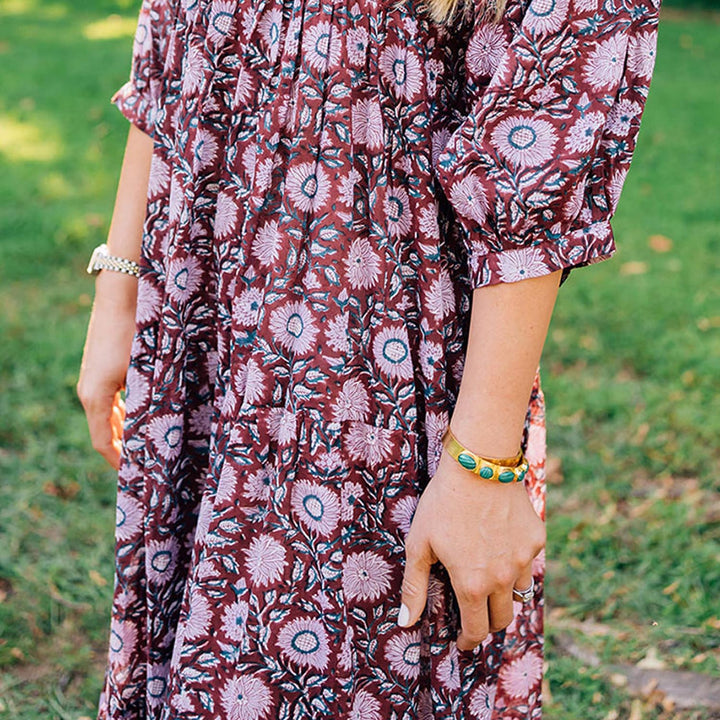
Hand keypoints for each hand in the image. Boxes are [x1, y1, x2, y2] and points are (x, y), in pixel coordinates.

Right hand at [76, 272, 136, 469]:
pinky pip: (107, 401)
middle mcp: (88, 390)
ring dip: (121, 432)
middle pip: (102, 431)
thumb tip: (159, 429)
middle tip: (144, 465)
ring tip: (142, 447)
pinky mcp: (98, 368)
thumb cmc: (138, 332)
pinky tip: (137, 418)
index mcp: (96, 396)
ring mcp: (91, 378)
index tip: (133, 475)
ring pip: (105, 415)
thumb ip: (149, 401)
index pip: (102, 441)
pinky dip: (120, 414)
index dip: (117, 461)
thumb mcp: (147, 371)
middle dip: (121, 449)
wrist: (123, 295)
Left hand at [398, 445, 544, 650]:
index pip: (476, 629)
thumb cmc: (443, 503)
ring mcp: (523, 559)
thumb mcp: (419, 544)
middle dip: (487, 622)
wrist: (478, 465)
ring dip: (504, 595)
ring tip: (488, 581)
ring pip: (519, 593)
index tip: (462, 640)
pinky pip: (528, 562)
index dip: (468, 640)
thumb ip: (414, 586)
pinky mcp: (536, 539)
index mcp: (472, 584)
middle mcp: (503, 578)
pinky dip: (516, 563)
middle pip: (502, 618)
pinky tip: (500, 546)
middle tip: (474, 612)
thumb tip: (406, 622)